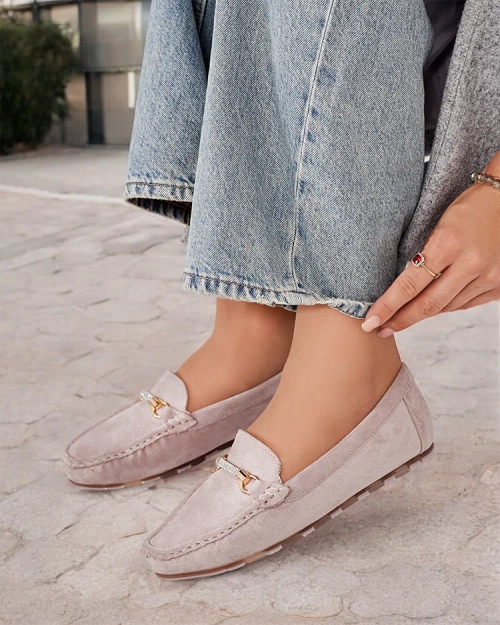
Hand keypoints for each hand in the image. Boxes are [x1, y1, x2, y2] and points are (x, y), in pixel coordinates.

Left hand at [362, 154, 499, 336]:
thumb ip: (421, 258)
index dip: (387, 307)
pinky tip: (434, 305)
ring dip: (423, 313)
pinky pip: (465, 305)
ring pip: (446, 307)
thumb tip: (398, 292)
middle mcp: (471, 264)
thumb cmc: (467, 210)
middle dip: (400, 320)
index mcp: (448, 244)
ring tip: (405, 314)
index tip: (370, 322)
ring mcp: (489, 276)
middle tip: (380, 329)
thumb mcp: (437, 226)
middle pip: (428, 304)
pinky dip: (447, 306)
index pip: (409, 285)